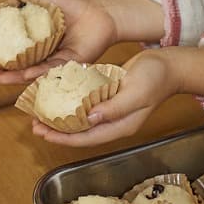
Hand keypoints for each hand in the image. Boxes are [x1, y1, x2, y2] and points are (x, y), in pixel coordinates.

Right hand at [0, 0, 119, 84]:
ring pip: (31, 72)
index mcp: (34, 43)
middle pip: (17, 68)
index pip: (11, 54)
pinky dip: (37, 72)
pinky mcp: (69, 66)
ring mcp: (54, 62)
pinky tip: (24, 74)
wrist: (102, 13)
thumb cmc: (74, 6)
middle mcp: (42, 56)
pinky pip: (51, 70)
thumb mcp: (44, 1)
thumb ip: (22, 4)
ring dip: (13, 77)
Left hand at [35, 50, 177, 145]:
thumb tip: (89, 120)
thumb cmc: (156, 77)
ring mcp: (111, 111)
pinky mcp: (108, 98)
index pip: (87, 138)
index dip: (64, 138)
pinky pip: (85, 105)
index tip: (44, 133)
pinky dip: (70, 103)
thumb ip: (114, 108)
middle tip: (34, 125)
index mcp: (120, 126)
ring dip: (60, 118)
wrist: (169, 65)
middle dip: (57, 131)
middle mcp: (113, 122)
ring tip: (40, 114)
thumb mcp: (136, 92)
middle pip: (80, 132)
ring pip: (81, 119)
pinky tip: (57, 97)